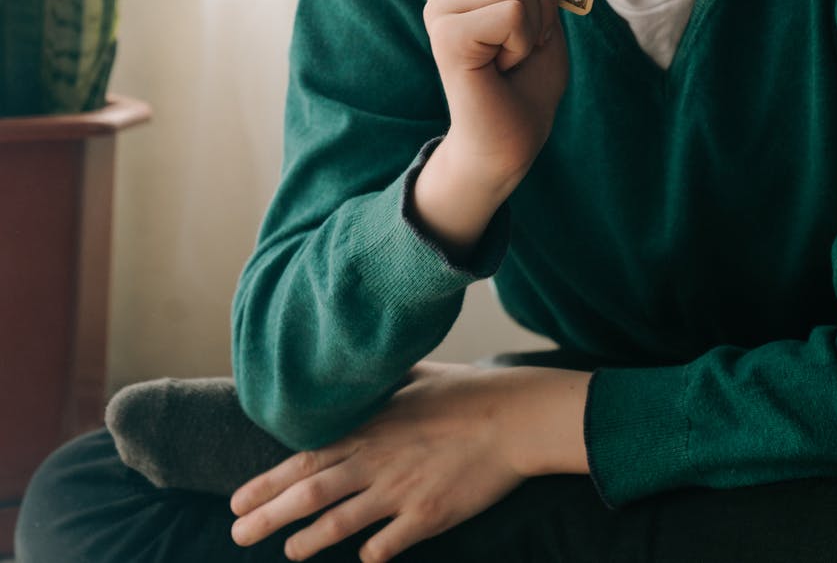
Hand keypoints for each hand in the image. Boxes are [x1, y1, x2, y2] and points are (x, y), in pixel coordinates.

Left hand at [230, 360, 587, 560]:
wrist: (512, 417)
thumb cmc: (465, 393)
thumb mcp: (413, 380)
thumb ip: (380, 392)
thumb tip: (358, 384)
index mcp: (370, 426)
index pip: (305, 456)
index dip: (268, 481)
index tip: (238, 499)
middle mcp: (377, 458)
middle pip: (310, 491)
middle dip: (268, 515)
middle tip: (236, 533)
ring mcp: (400, 489)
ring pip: (340, 521)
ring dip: (308, 541)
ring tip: (287, 552)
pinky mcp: (428, 515)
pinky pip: (388, 543)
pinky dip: (371, 553)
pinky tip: (364, 559)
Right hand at [423, 0, 567, 196]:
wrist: (509, 141)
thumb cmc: (528, 79)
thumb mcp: (542, 11)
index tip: (528, 24)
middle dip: (541, 4)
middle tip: (519, 44)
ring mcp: (440, 7)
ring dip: (532, 27)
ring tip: (508, 56)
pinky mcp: (445, 33)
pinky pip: (511, 11)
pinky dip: (522, 44)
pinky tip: (500, 67)